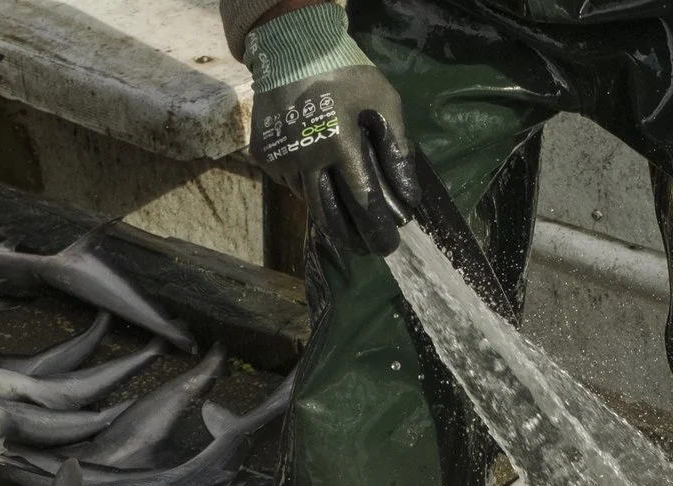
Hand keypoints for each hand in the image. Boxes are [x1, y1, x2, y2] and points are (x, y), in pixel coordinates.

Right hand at [245, 7, 418, 255]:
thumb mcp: (383, 102)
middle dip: (353, 239)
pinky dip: (310, 189)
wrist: (290, 50)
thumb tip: (408, 199)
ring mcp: (280, 160)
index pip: (362, 202)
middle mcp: (305, 158)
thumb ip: (398, 151)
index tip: (390, 245)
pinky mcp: (263, 158)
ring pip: (310, 202)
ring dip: (331, 215)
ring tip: (350, 223)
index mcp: (338, 143)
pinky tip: (323, 182)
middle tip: (370, 248)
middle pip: (330, 217)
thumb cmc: (345, 74)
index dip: (378, 228)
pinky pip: (291, 185)